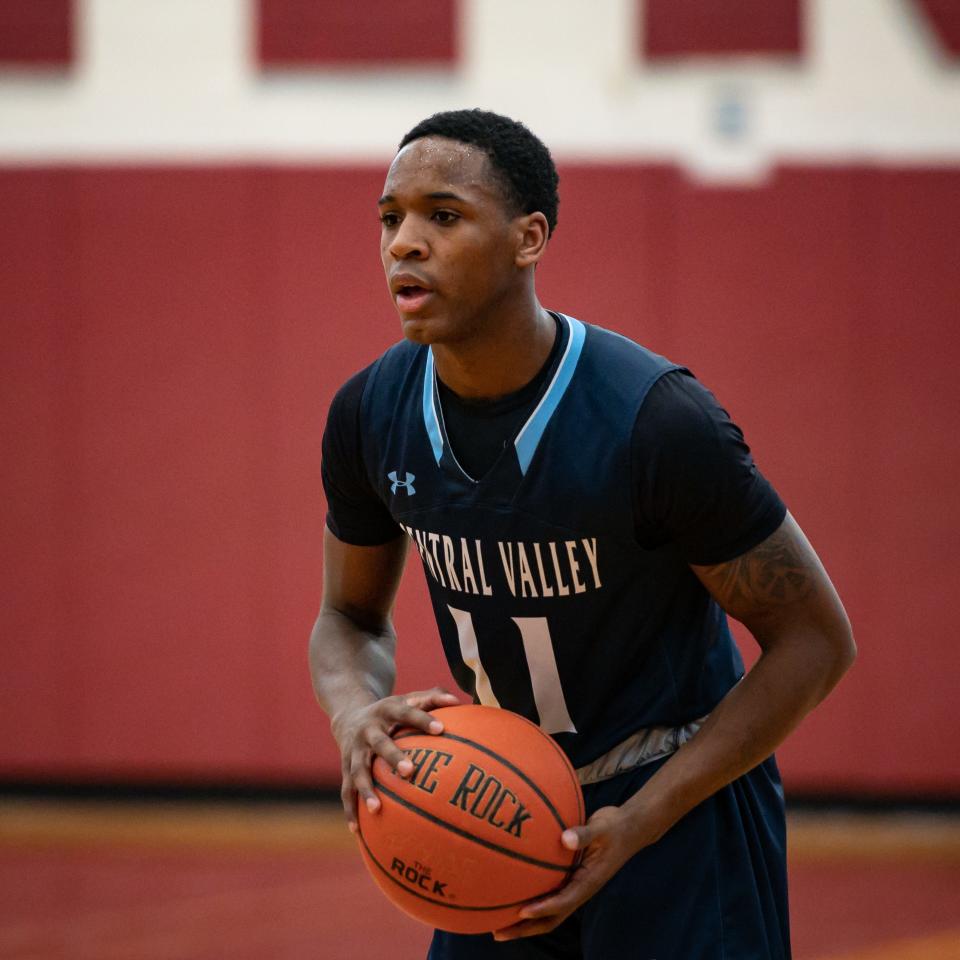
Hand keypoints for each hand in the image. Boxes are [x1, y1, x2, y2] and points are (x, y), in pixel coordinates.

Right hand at [331, 687, 460, 830]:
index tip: (441, 728)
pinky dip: (350, 809)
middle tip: (410, 771)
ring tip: (377, 809)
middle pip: (380, 743)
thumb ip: (432, 698)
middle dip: (393, 756)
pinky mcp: (345, 767)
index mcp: (387, 710)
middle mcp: (368, 730)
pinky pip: (346, 790)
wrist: (349, 714)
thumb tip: (458, 701)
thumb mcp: (408, 698)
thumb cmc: (392, 711)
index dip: (423, 719)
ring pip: (357, 770)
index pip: (407, 712)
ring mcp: (354, 750)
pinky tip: (357, 830)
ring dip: (366, 789)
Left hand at [492, 805, 642, 940]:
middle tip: (498, 932)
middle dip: (525, 928)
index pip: (563, 902)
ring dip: (523, 920)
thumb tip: (566, 838)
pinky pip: (547, 893)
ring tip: (496, 923)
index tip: (521, 911)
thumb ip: (584, 834)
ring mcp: (574, 886)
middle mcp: (579, 890)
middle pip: (550, 918)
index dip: (543, 909)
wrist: (628, 829)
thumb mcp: (602, 828)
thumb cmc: (614, 828)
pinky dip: (529, 898)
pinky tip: (509, 889)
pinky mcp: (570, 878)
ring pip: (547, 911)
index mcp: (588, 883)